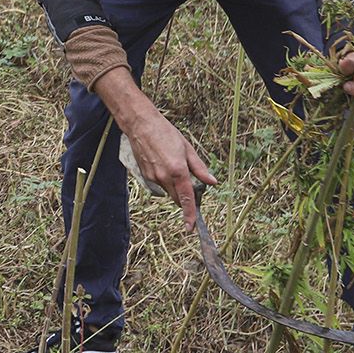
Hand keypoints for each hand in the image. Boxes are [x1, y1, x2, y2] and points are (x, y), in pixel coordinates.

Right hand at [123, 111, 217, 230]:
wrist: (141, 125)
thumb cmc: (165, 133)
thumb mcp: (187, 148)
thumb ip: (200, 168)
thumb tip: (212, 182)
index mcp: (178, 171)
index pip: (186, 199)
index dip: (190, 215)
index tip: (191, 227)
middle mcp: (164, 177)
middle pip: (177, 198)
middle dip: (185, 198)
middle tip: (191, 185)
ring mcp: (153, 177)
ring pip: (168, 191)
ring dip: (175, 187)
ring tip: (175, 166)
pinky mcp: (145, 175)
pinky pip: (159, 184)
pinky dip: (165, 180)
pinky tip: (164, 163)